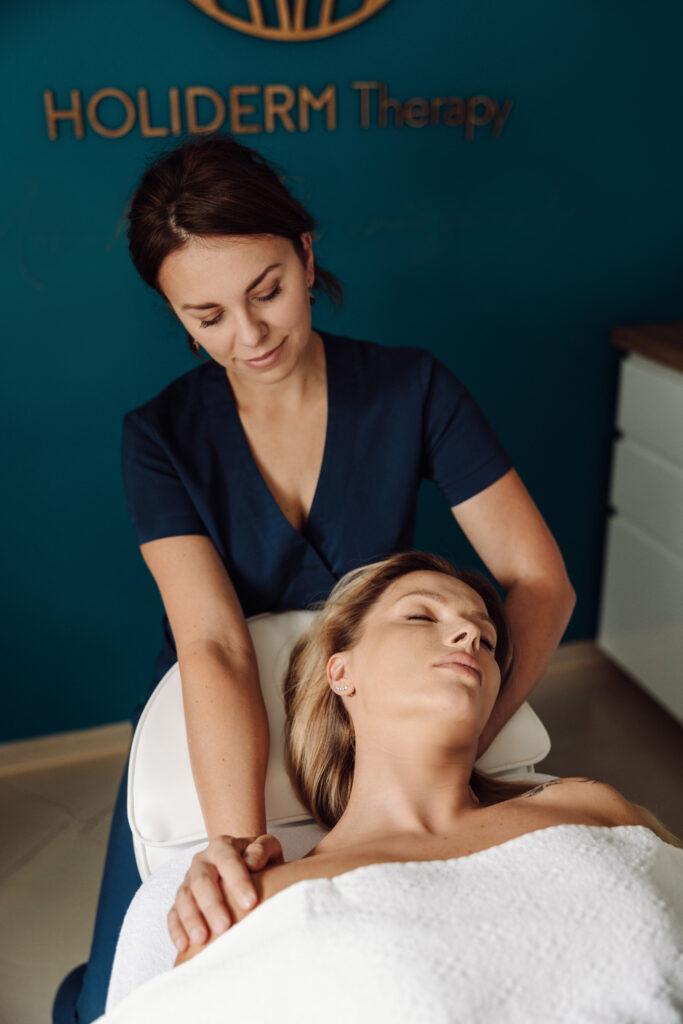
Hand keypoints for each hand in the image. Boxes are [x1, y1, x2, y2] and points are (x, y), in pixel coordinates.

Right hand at [167, 833, 283, 952]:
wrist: (243, 860)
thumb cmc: (257, 859)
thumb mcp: (267, 848)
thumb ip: (263, 849)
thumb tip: (252, 863)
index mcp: (223, 847)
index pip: (227, 860)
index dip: (237, 881)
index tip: (250, 903)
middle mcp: (202, 862)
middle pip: (201, 880)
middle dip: (211, 904)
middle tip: (224, 926)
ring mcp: (189, 881)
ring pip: (184, 897)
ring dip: (191, 919)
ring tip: (202, 939)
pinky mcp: (181, 901)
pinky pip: (173, 914)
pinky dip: (176, 929)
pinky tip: (184, 945)